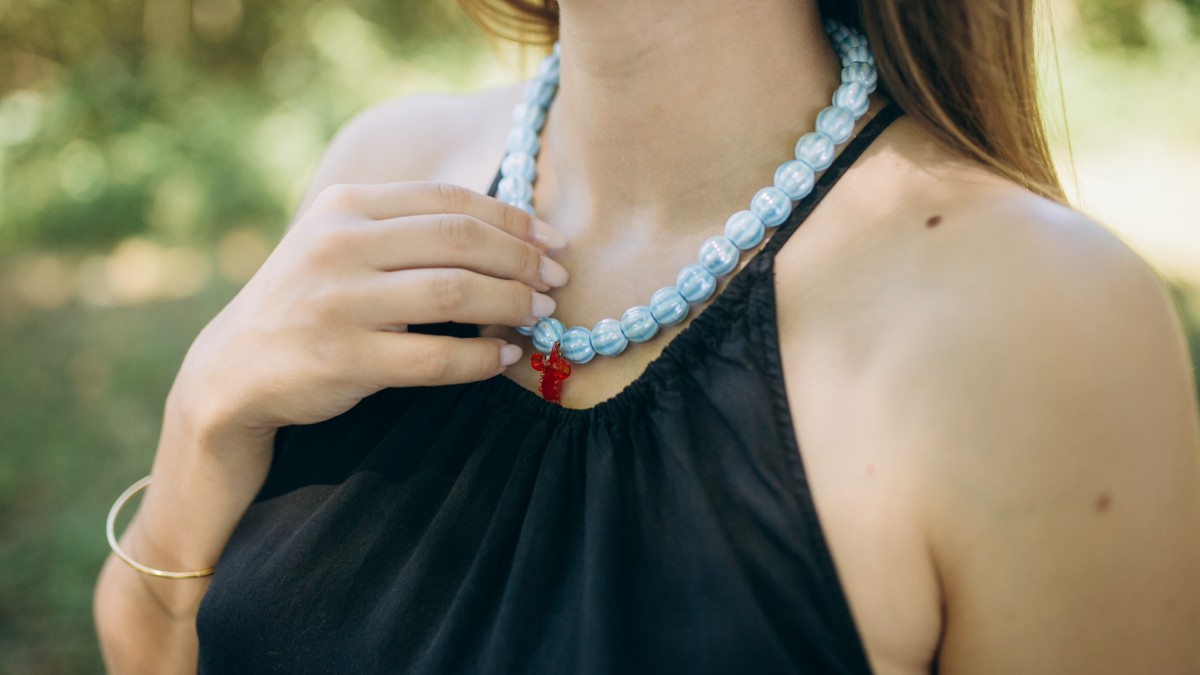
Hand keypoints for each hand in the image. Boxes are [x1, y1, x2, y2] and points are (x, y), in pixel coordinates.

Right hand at [173, 181, 567, 437]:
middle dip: (521, 260)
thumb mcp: (339, 243)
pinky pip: (435, 357)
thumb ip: (404, 228)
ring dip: (511, 304)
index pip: (448, 199)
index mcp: (345, 205)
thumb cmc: (306, 302)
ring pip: (454, 293)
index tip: (552, 241)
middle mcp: (339, 244)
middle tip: (555, 282)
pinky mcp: (342, 358)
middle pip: (459, 240)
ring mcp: (338, 301)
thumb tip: (507, 232)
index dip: (512, 218)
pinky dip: (481, 358)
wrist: (233, 370)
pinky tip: (504, 357)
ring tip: (539, 316)